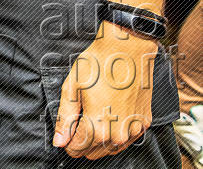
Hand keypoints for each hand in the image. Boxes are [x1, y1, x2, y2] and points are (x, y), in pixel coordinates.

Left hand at [54, 26, 158, 157]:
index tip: (65, 130)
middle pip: (93, 152)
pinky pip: (126, 140)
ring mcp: (134, 130)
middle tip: (77, 121)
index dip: (67, 141)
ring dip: (98, 141)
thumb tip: (59, 141)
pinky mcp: (144, 123)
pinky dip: (115, 136)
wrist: (127, 51)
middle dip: (81, 141)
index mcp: (97, 127)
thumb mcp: (72, 88)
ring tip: (91, 118)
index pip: (76, 149)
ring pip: (110, 149)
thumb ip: (65, 118)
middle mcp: (118, 134)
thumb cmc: (97, 65)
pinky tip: (108, 119)